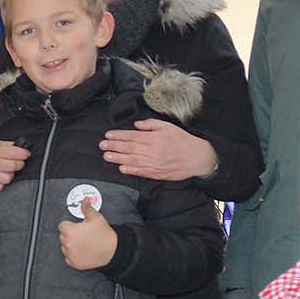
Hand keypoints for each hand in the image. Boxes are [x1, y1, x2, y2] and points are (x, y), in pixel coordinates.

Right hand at [0, 140, 29, 192]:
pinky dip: (1, 183)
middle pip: (14, 166)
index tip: (25, 154)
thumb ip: (5, 145)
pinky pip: (0, 187)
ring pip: (8, 178)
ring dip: (10, 175)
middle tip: (17, 163)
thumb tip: (20, 146)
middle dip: (19, 164)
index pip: (15, 153)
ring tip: (5, 171)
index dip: (24, 154)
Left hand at [57, 202, 116, 270]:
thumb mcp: (96, 218)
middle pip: (62, 236)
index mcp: (71, 231)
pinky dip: (73, 255)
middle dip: (70, 234)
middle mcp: (68, 244)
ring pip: (65, 247)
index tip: (75, 226)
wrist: (113, 250)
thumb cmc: (104, 235)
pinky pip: (68, 258)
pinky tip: (82, 251)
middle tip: (81, 234)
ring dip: (70, 244)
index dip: (69, 225)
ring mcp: (71, 254)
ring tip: (82, 243)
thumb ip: (87, 208)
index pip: (62, 225)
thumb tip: (85, 200)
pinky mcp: (74, 263)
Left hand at [101, 119, 216, 181]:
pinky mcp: (158, 173)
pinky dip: (130, 170)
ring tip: (106, 156)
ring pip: (133, 160)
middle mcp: (153, 151)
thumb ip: (150, 125)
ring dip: (118, 158)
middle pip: (130, 148)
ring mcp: (155, 163)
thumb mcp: (167, 127)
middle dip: (114, 146)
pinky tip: (121, 168)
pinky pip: (141, 172)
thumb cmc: (182, 140)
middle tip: (102, 145)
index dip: (119, 136)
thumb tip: (136, 126)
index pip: (132, 136)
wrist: (197, 157)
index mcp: (155, 138)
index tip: (108, 135)